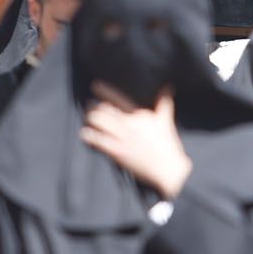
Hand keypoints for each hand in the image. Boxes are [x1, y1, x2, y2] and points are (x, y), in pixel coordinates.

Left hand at [81, 84, 193, 198]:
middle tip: (88, 106)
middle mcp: (128, 124)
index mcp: (139, 115)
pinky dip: (89, 136)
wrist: (167, 167)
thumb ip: (164, 101)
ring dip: (89, 119)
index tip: (95, 85)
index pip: (118, 99)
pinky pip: (98, 141)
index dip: (104, 91)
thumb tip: (168, 86)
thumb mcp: (165, 120)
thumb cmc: (167, 144)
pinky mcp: (118, 152)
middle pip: (103, 109)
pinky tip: (84, 134)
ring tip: (86, 118)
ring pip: (98, 122)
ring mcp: (122, 138)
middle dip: (93, 107)